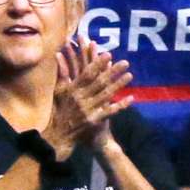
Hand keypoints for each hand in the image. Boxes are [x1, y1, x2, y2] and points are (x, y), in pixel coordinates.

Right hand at [43, 41, 132, 158]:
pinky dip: (121, 104)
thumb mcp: (58, 91)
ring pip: (106, 95)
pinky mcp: (94, 121)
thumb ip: (62, 73)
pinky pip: (110, 111)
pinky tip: (131, 98)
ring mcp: (88, 110)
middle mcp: (81, 99)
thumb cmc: (61, 110)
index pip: (87, 74)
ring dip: (119, 84)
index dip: (98, 64)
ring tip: (129, 75)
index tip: (108, 54)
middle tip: (125, 62)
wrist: (60, 135)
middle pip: (100, 82)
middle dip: (113, 71)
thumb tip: (58, 54)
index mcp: (73, 90)